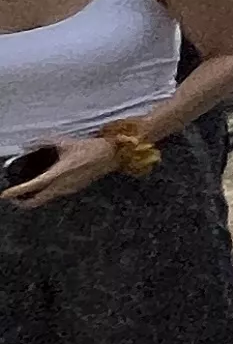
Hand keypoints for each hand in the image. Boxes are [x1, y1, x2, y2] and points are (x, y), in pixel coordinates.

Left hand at [1, 134, 117, 204]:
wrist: (110, 156)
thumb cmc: (89, 148)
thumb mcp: (65, 142)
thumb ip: (45, 142)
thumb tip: (29, 144)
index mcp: (58, 173)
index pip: (33, 186)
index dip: (17, 192)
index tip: (5, 194)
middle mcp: (62, 185)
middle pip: (37, 201)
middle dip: (22, 202)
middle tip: (13, 197)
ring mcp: (68, 189)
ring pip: (45, 199)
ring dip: (34, 198)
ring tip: (25, 192)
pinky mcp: (73, 189)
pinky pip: (54, 195)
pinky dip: (45, 193)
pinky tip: (44, 186)